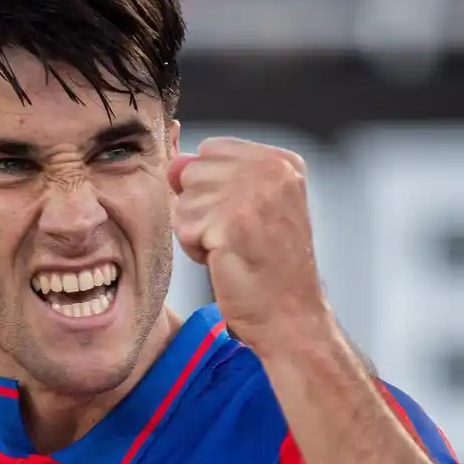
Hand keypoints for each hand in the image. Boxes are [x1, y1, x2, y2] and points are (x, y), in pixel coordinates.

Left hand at [170, 138, 330, 351]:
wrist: (288, 314)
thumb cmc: (267, 268)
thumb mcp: (250, 207)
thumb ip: (215, 176)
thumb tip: (174, 165)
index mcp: (281, 162)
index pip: (211, 149)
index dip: (211, 187)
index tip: (241, 218)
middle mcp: (272, 170)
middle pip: (193, 171)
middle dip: (201, 209)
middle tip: (234, 237)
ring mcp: (253, 193)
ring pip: (184, 201)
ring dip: (197, 231)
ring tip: (231, 250)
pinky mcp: (231, 221)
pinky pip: (183, 226)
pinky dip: (195, 250)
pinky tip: (224, 261)